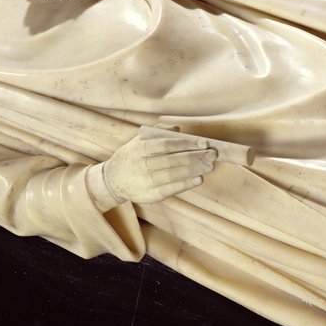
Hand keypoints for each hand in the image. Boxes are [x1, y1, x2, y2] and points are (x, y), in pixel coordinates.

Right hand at [102, 131, 217, 203]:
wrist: (113, 180)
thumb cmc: (132, 157)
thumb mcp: (139, 141)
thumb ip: (158, 133)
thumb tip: (178, 129)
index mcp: (140, 148)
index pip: (166, 144)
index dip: (186, 144)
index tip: (203, 143)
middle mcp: (141, 165)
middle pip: (171, 160)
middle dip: (194, 157)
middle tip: (212, 155)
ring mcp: (145, 181)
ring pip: (172, 175)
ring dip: (193, 171)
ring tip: (209, 166)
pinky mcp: (149, 195)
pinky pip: (170, 190)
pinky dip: (185, 184)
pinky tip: (198, 179)